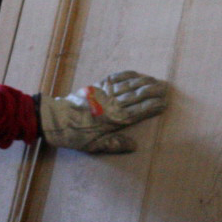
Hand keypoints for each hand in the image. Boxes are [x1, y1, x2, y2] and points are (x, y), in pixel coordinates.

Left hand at [38, 70, 167, 153]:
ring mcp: (104, 93)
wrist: (54, 119)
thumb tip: (135, 145)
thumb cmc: (75, 135)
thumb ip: (115, 144)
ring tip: (157, 81)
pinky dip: (128, 75)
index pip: (138, 112)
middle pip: (137, 95)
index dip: (152, 107)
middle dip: (153, 92)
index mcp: (113, 120)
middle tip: (166, 89)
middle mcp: (111, 104)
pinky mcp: (96, 86)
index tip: (164, 103)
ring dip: (144, 82)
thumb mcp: (94, 146)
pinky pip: (116, 78)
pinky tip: (137, 74)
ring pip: (129, 85)